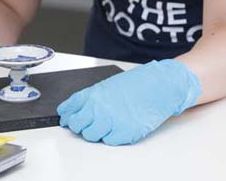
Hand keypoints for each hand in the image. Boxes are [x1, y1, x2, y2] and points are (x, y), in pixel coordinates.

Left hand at [56, 60, 201, 145]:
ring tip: (103, 126)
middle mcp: (98, 108)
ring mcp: (111, 121)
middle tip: (84, 124)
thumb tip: (76, 109)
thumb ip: (91, 98)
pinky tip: (116, 128)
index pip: (69, 108)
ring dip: (94, 132)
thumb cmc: (137, 84)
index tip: (65, 118)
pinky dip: (110, 137)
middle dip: (78, 126)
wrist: (159, 86)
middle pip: (77, 125)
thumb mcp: (108, 86)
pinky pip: (108, 141)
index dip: (66, 115)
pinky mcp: (124, 132)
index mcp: (93, 94)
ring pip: (90, 135)